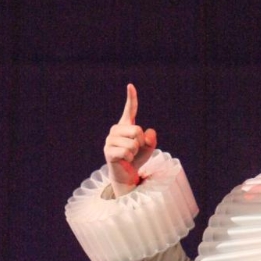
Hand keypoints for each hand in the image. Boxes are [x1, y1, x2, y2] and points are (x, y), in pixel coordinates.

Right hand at [103, 83, 157, 198]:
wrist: (127, 175)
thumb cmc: (136, 159)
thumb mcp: (148, 148)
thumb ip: (151, 139)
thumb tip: (148, 132)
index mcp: (126, 126)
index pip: (130, 110)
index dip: (131, 98)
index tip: (131, 86)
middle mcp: (116, 130)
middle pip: (137, 130)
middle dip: (141, 143)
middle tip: (135, 150)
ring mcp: (110, 140)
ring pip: (133, 143)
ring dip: (135, 152)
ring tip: (129, 156)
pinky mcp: (108, 151)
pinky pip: (127, 152)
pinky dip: (130, 158)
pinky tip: (125, 160)